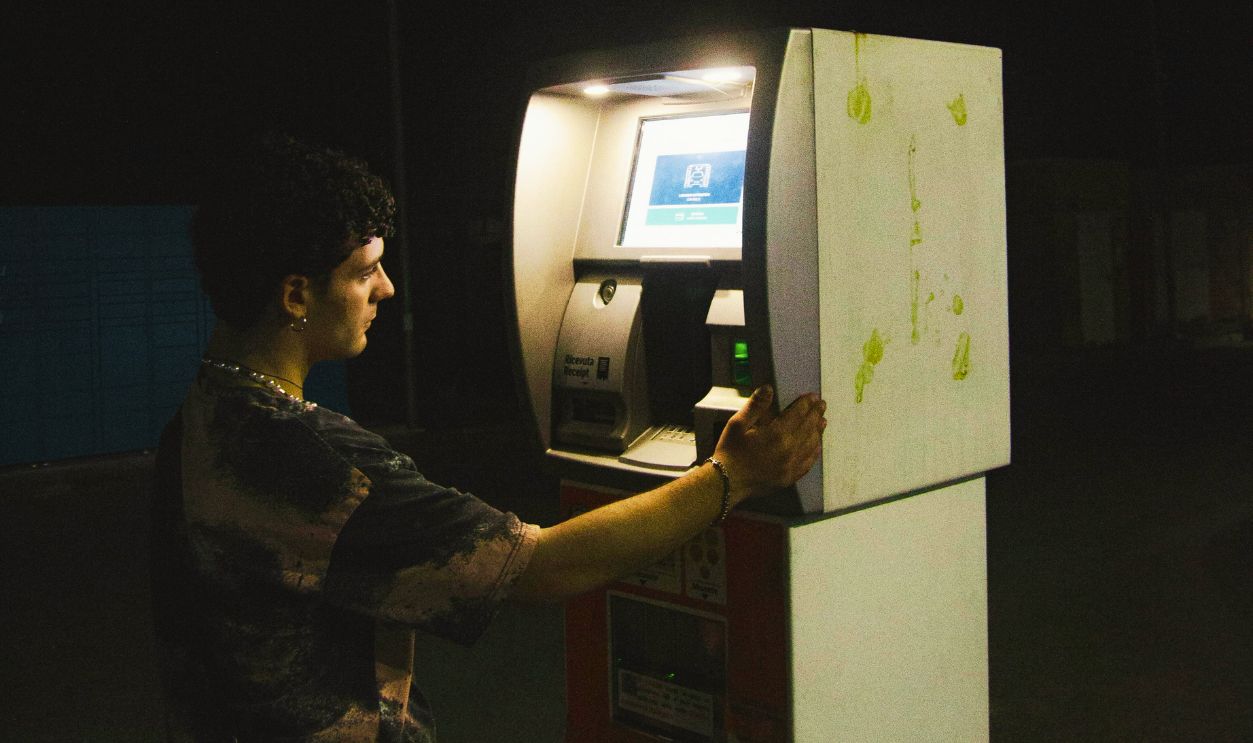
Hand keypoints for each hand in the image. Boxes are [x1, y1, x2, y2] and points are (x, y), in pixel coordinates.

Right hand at [712, 385, 826, 503]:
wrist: (727, 482)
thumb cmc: (730, 451)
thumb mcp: (737, 424)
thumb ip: (755, 406)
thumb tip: (768, 388)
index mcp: (776, 434)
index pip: (797, 414)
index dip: (806, 403)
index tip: (813, 396)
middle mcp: (788, 449)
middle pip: (808, 427)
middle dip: (815, 414)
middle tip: (822, 405)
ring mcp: (791, 465)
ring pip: (811, 444)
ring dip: (818, 431)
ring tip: (823, 421)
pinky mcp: (790, 477)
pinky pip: (808, 463)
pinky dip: (815, 452)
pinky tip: (817, 446)